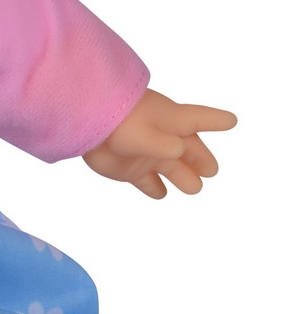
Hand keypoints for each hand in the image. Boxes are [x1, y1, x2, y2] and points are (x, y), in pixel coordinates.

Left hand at [82, 88, 235, 198]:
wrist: (81, 120)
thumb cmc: (116, 119)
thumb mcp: (143, 131)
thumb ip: (161, 143)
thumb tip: (179, 151)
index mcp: (171, 121)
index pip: (200, 119)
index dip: (217, 120)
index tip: (232, 121)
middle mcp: (162, 138)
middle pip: (189, 149)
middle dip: (200, 158)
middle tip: (211, 170)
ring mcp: (146, 154)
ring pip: (172, 168)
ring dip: (182, 177)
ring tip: (193, 187)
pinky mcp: (129, 169)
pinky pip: (147, 181)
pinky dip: (154, 188)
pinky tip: (160, 194)